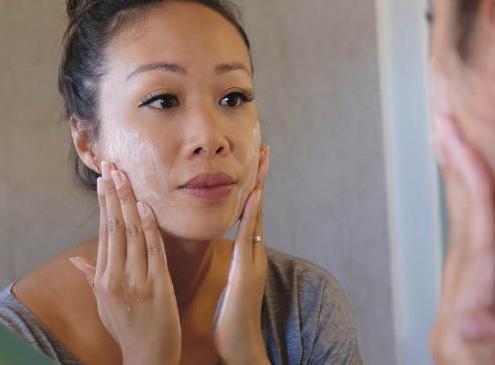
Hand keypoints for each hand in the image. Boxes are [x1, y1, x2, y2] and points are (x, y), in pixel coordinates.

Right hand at [70, 162, 180, 364]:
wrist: (148, 356)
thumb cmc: (127, 329)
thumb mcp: (103, 304)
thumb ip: (92, 278)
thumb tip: (76, 259)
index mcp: (102, 279)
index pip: (103, 232)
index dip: (104, 205)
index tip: (104, 181)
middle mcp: (115, 277)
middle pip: (113, 227)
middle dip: (113, 195)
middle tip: (111, 167)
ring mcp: (136, 281)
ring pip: (130, 234)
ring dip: (128, 202)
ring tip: (125, 177)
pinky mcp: (157, 286)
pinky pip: (152, 251)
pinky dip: (149, 227)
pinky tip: (146, 207)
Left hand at [212, 147, 270, 364]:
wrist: (240, 345)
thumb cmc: (229, 317)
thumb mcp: (229, 282)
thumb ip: (233, 262)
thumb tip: (232, 246)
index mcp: (247, 253)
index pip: (249, 212)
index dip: (252, 186)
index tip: (254, 162)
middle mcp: (254, 252)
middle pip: (258, 207)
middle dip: (261, 178)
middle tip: (265, 149)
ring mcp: (254, 261)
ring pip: (257, 217)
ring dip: (259, 188)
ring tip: (261, 162)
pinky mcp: (247, 271)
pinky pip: (249, 238)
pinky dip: (252, 216)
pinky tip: (253, 197)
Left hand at [428, 115, 494, 364]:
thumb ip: (494, 349)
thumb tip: (483, 314)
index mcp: (465, 331)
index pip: (472, 250)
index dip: (473, 196)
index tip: (464, 149)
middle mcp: (458, 321)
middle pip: (461, 236)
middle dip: (457, 176)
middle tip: (446, 124)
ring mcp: (466, 320)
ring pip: (466, 244)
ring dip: (464, 190)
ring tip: (457, 144)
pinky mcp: (478, 325)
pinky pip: (478, 263)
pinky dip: (481, 222)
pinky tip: (481, 195)